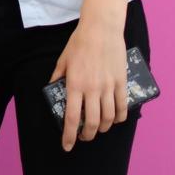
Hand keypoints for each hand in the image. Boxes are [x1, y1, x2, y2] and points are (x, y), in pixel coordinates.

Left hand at [50, 17, 128, 151]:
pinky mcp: (121, 83)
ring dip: (103, 128)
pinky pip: (122, 107)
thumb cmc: (79, 43)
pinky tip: (115, 120)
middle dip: (87, 135)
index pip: (70, 117)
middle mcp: (91, 89)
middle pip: (91, 123)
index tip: (67, 146)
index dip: (68, 135)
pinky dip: (119, 118)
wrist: (101, 29)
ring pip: (108, 118)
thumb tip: (52, 87)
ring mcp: (108, 87)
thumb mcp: (63, 60)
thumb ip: (57, 76)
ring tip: (98, 129)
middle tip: (84, 137)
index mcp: (74, 84)